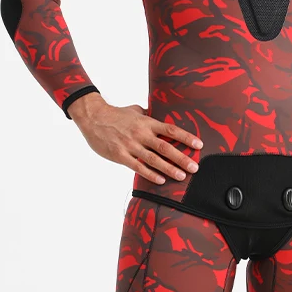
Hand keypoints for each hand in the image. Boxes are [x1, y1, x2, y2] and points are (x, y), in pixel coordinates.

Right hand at [67, 94, 201, 183]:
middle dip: (182, 158)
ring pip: (153, 159)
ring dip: (169, 169)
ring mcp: (130, 145)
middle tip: (195, 168)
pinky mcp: (120, 155)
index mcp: (147, 122)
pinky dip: (150, 174)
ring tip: (181, 176)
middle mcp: (141, 134)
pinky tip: (161, 180)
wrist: (93, 118)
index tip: (198, 145)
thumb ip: (148, 115)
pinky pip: (138, 167)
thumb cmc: (115, 115)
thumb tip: (160, 116)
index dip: (186, 137)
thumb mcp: (135, 111)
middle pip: (165, 147)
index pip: (171, 130)